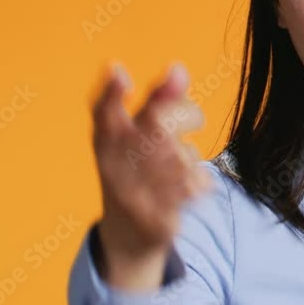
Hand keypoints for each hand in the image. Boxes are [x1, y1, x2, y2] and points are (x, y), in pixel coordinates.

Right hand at [89, 62, 211, 289]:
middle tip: (193, 120)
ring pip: (182, 157)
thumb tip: (178, 69)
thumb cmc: (133, 171)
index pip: (104, 112)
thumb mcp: (134, 136)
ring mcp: (135, 193)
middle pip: (159, 125)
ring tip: (181, 164)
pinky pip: (195, 186)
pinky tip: (188, 188)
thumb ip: (158, 100)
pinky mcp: (157, 216)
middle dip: (186, 114)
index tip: (120, 72)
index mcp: (107, 141)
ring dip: (190, 156)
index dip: (112, 92)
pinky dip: (199, 182)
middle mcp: (115, 165)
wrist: (126, 235)